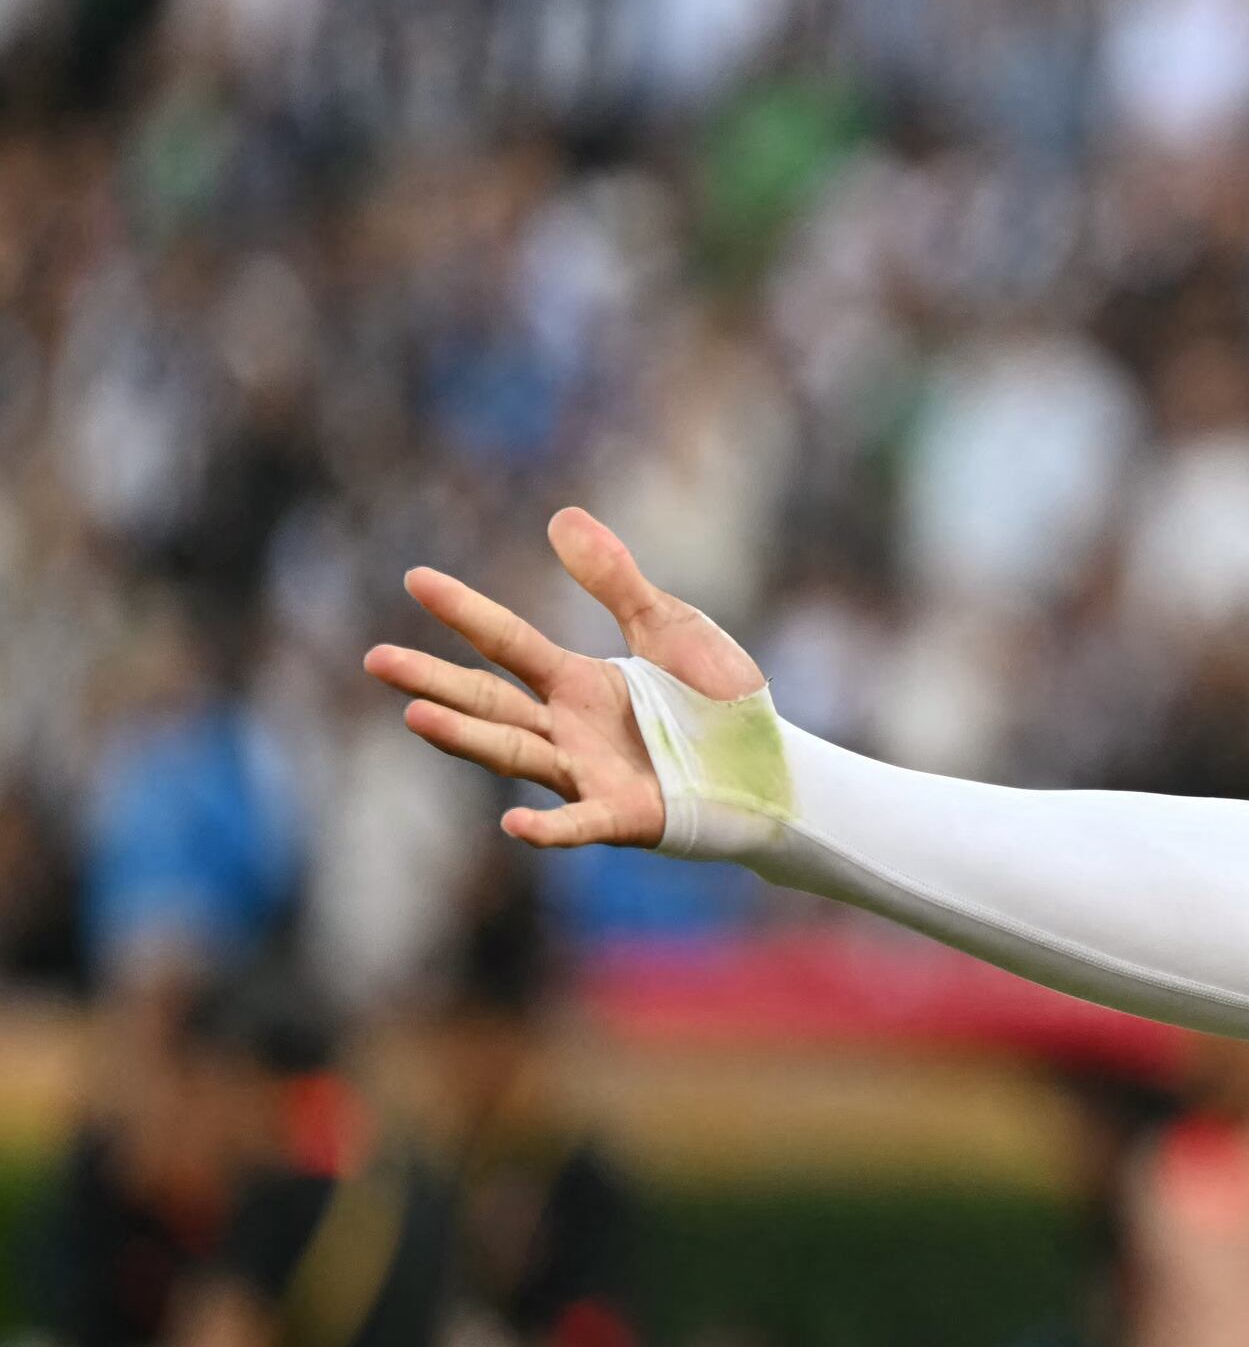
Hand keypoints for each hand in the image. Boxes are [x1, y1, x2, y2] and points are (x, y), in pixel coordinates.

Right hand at [362, 509, 764, 851]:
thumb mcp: (669, 628)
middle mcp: (569, 729)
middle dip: (433, 681)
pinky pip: (581, 824)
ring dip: (467, 738)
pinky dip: (548, 828)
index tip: (415, 578)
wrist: (773, 765)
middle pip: (489, 701)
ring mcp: (589, 775)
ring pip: (516, 753)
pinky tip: (513, 825)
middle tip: (377, 660)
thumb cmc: (717, 702)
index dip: (464, 610)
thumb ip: (616, 583)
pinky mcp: (626, 816)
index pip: (508, 642)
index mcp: (577, 682)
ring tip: (414, 717)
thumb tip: (561, 518)